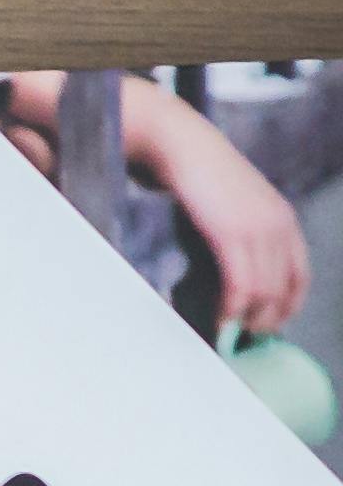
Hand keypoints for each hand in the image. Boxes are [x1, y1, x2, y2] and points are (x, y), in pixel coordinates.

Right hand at [148, 100, 319, 341]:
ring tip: (229, 332)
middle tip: (244, 337)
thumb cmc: (201, 177)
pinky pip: (240, 284)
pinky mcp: (233, 235)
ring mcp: (259, 231)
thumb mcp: (237, 207)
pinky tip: (220, 317)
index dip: (288, 306)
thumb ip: (245, 235)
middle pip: (285, 289)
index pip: (301, 277)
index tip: (268, 324)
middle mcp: (280, 227)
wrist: (185, 148)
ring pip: (265, 292)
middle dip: (267, 320)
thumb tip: (235, 275)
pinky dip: (231, 307)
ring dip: (247, 319)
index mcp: (285, 220)